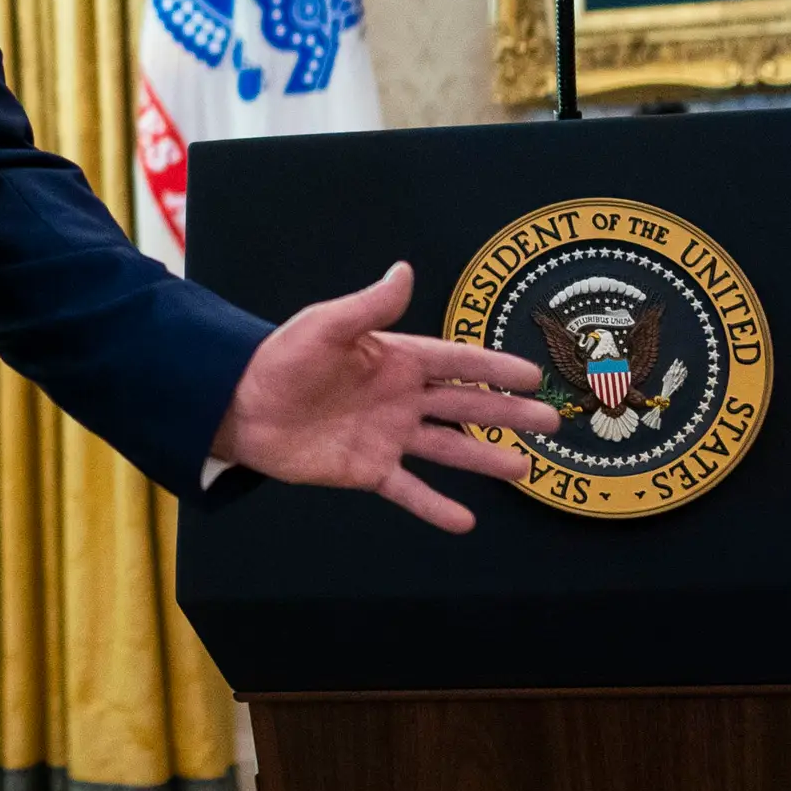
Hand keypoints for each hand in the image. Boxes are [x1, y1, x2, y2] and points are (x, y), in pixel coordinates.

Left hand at [206, 262, 558, 532]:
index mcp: (396, 357)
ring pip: (448, 449)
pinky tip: (465, 521)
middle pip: (466, 405)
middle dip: (509, 412)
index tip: (535, 374)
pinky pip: (409, 489)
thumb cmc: (280, 358)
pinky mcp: (367, 469)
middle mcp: (400, 397)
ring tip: (524, 469)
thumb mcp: (326, 325)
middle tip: (552, 421)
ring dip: (485, 460)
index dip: (496, 367)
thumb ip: (369, 306)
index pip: (458, 362)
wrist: (238, 405)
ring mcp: (387, 435)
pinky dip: (435, 506)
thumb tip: (404, 269)